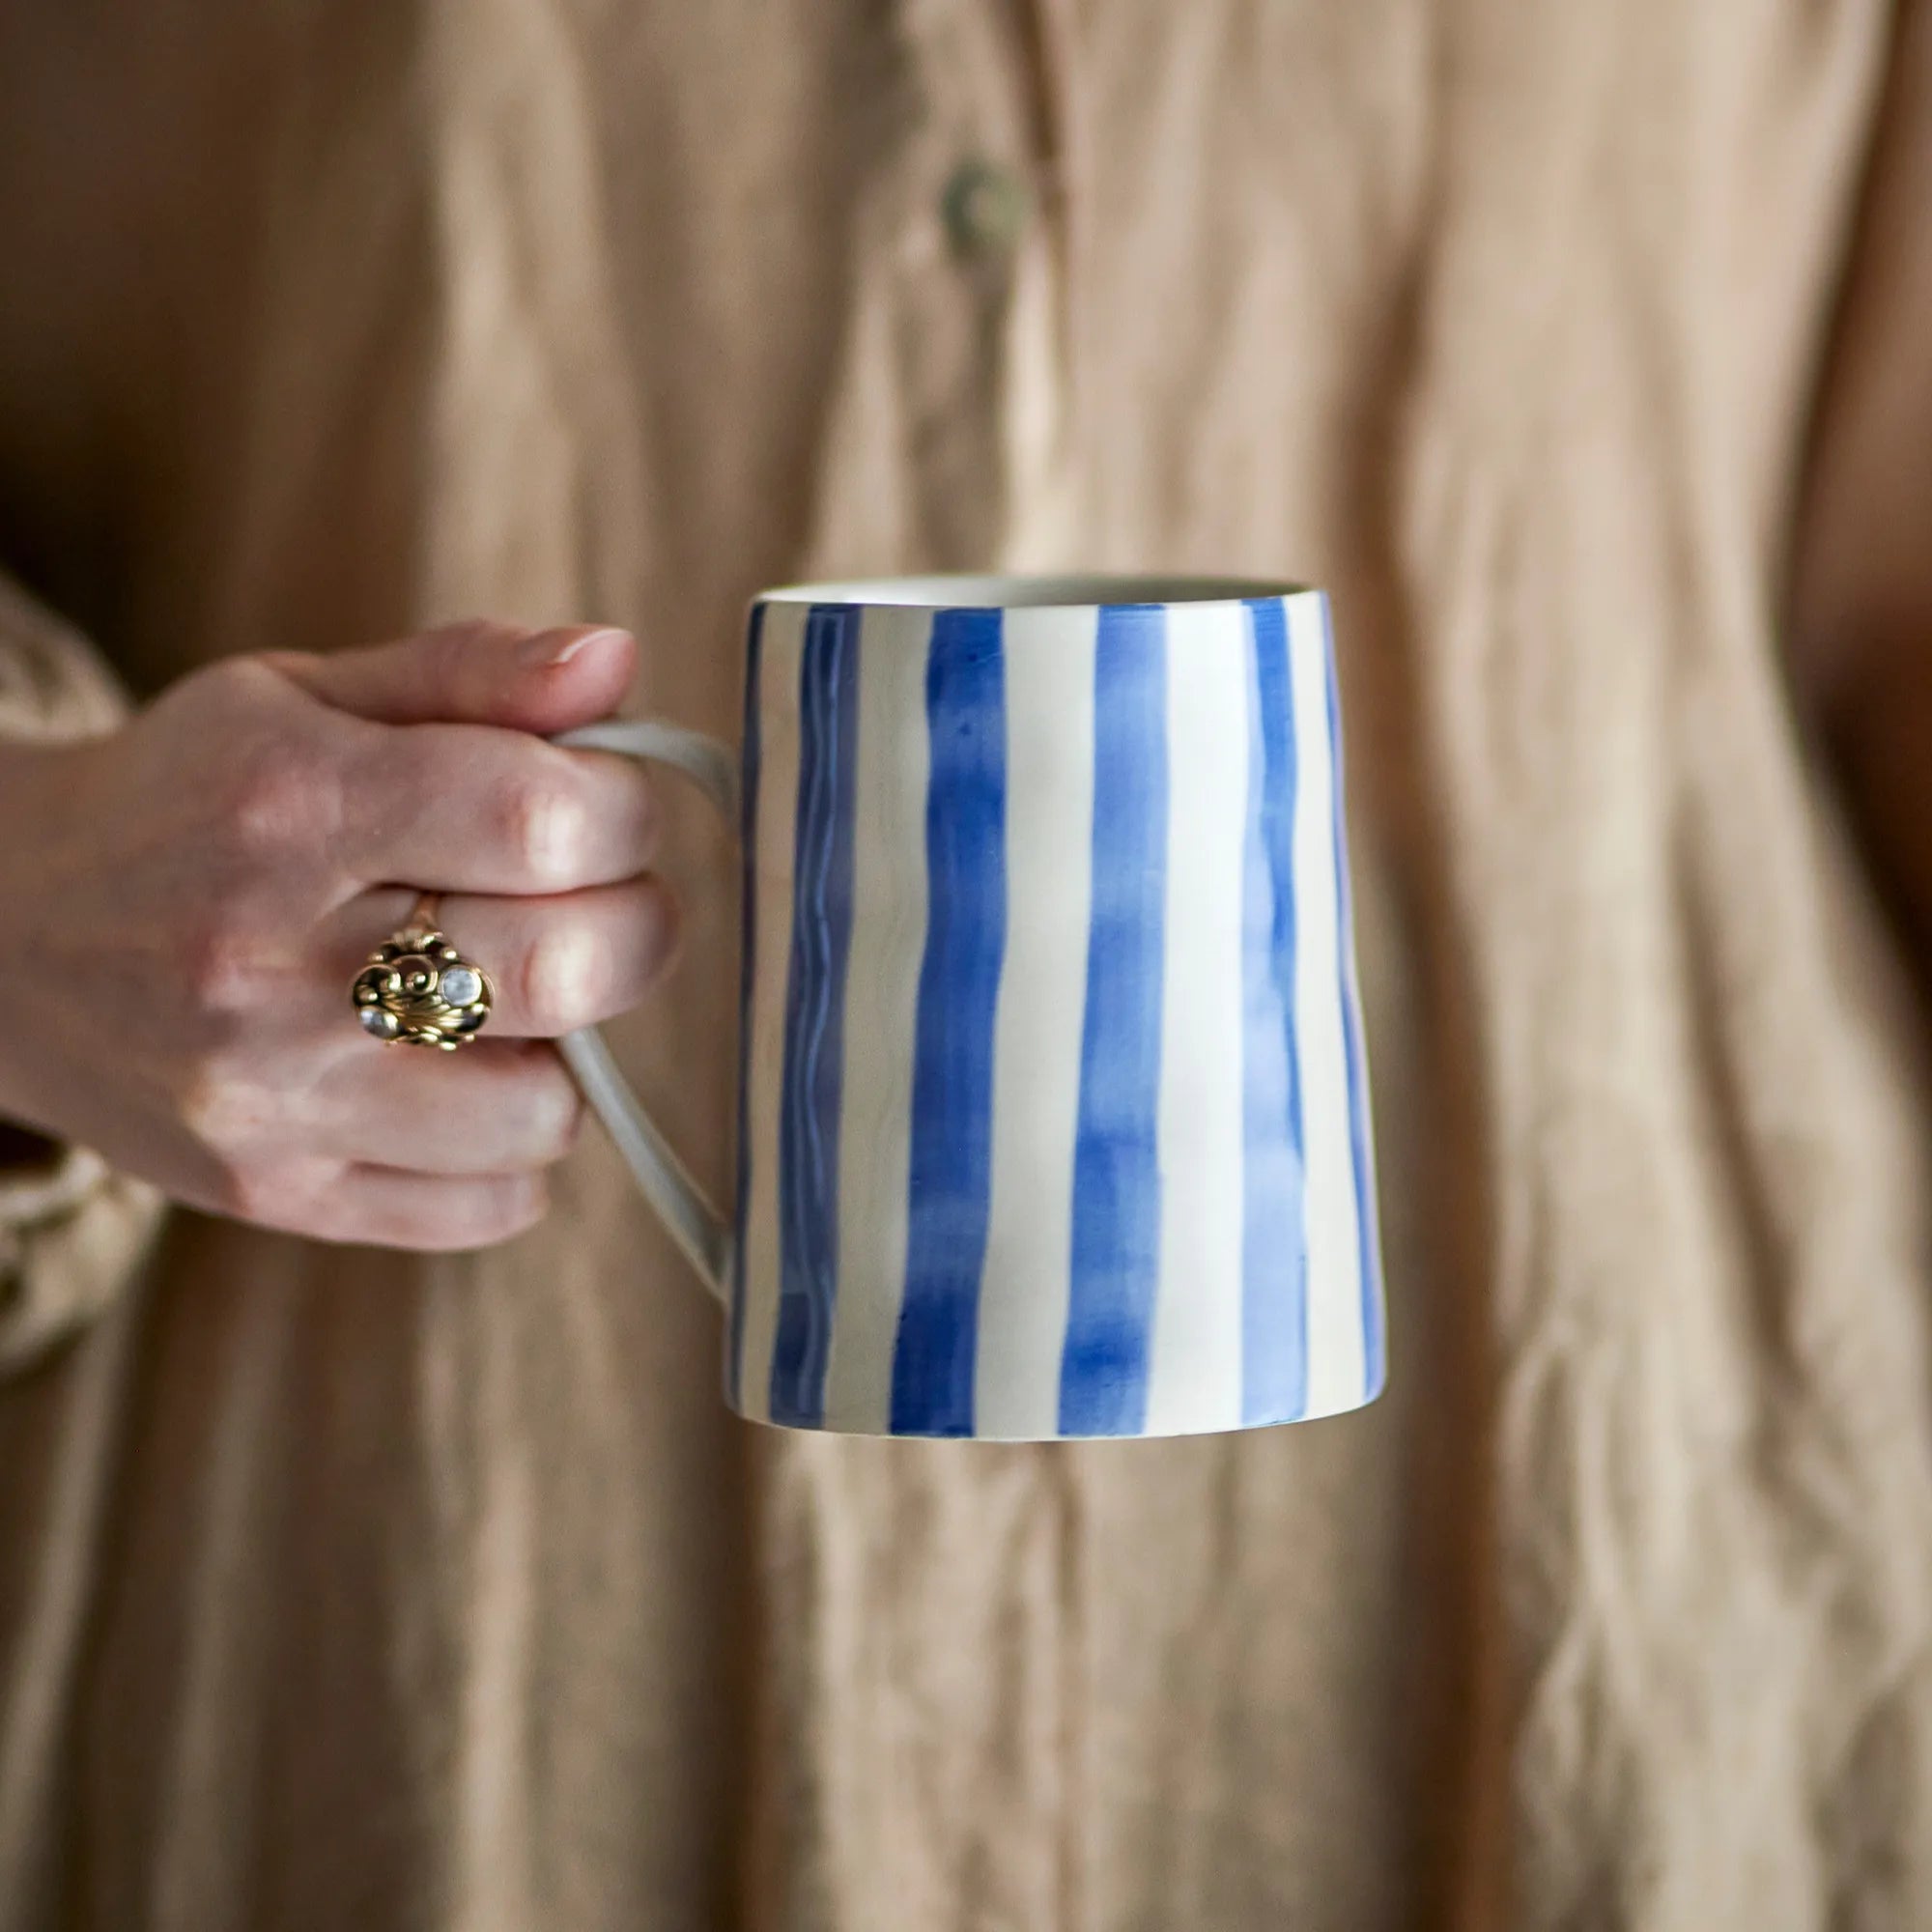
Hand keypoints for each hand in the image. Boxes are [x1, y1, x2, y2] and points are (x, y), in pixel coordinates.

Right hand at [0, 621, 675, 1248]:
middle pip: (564, 969)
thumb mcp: (304, 697)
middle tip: (601, 902)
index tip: (612, 806)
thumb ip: (471, 674)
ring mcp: (269, 1098)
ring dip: (570, 1047)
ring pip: (543, 1111)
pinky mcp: (275, 1192)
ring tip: (515, 996)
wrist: (2, 940)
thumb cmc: (192, 800)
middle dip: (634, 926)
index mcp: (290, 807)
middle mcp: (271, 965)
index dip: (626, 810)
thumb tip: (618, 662)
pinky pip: (491, 1208)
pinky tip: (464, 1075)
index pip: (540, 818)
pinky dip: (515, 1147)